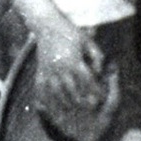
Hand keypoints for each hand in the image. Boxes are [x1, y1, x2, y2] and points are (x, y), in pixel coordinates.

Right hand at [34, 21, 115, 140]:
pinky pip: (41, 90)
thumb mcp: (87, 40)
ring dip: (65, 106)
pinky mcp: (40, 71)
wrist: (46, 25)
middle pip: (72, 91)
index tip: (101, 100)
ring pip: (57, 94)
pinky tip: (48, 110)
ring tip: (72, 115)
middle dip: (81, 103)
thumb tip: (100, 71)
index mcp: (73, 61)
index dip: (95, 91)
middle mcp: (60, 68)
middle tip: (89, 113)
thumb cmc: (69, 32)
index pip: (87, 81)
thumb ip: (96, 56)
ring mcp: (48, 71)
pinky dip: (44, 101)